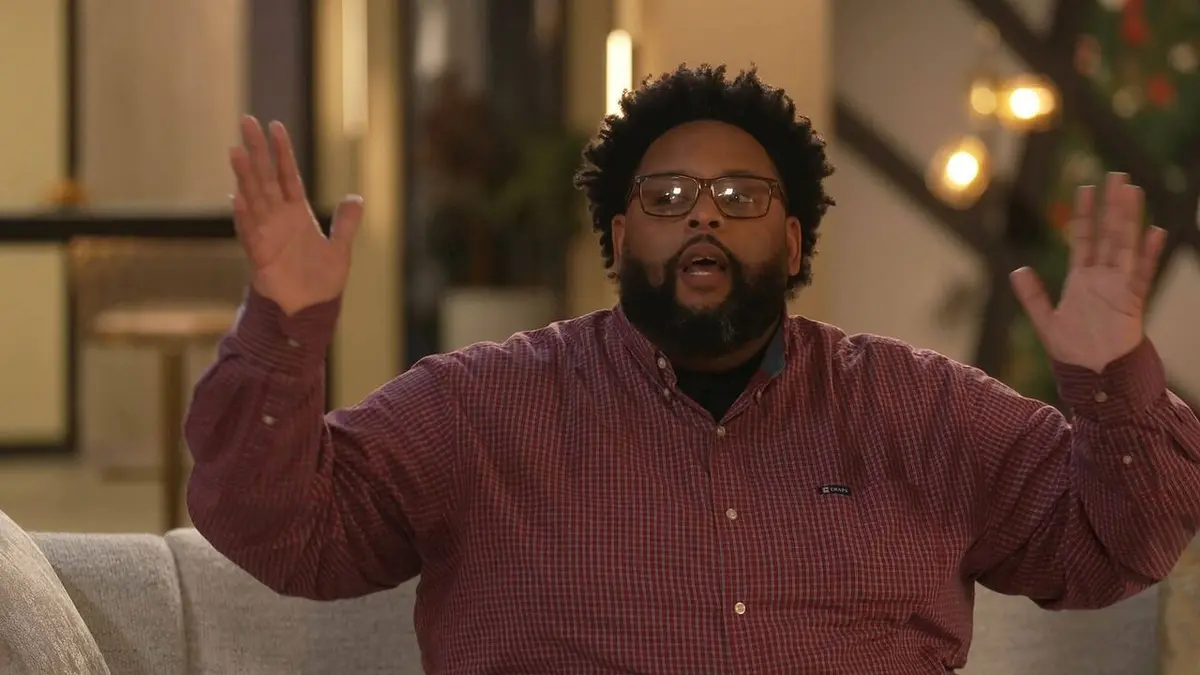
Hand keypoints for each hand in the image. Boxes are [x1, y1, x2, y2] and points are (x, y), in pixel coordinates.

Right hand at [230, 116, 363, 314]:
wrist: (309, 312)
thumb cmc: (321, 283)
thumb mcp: (340, 249)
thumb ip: (345, 223)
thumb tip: (356, 197)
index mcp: (297, 214)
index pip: (289, 175)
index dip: (283, 152)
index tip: (275, 126)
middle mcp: (279, 219)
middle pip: (266, 178)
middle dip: (257, 151)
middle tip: (246, 121)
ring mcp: (267, 235)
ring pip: (253, 199)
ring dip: (245, 176)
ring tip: (235, 150)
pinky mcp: (260, 256)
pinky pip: (250, 233)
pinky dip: (244, 216)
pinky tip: (237, 197)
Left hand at [1010, 172, 1166, 372]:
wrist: (1094, 377)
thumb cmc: (1073, 353)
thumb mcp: (1046, 322)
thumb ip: (1032, 296)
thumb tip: (1017, 270)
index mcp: (1081, 281)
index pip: (1083, 239)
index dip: (1084, 215)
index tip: (1086, 188)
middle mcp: (1101, 279)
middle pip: (1108, 235)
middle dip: (1111, 206)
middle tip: (1117, 176)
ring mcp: (1118, 288)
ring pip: (1124, 246)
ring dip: (1129, 219)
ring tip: (1133, 192)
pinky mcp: (1131, 303)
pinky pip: (1141, 275)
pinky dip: (1148, 254)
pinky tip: (1156, 232)